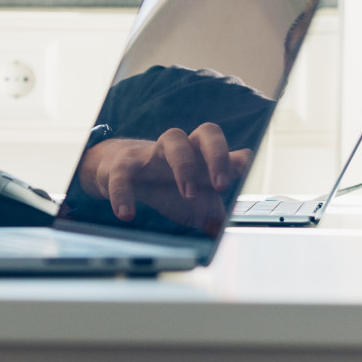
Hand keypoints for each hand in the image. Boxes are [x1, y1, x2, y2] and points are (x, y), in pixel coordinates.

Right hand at [79, 124, 252, 232]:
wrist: (117, 176)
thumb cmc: (163, 186)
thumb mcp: (190, 202)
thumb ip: (211, 212)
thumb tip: (221, 230)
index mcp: (200, 157)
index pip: (225, 148)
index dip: (234, 157)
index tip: (244, 171)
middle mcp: (181, 148)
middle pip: (207, 132)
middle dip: (218, 156)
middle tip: (221, 186)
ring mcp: (153, 153)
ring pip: (173, 139)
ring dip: (185, 165)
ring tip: (189, 194)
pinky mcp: (123, 165)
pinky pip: (123, 173)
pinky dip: (123, 194)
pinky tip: (126, 214)